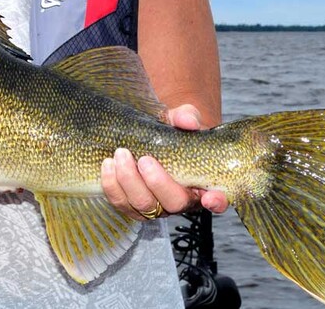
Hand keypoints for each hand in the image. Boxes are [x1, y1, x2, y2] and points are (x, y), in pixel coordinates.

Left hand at [100, 104, 228, 218]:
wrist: (145, 138)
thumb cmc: (170, 132)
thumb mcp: (180, 121)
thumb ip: (186, 117)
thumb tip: (188, 121)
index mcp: (201, 183)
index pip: (216, 200)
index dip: (216, 201)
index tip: (210, 196)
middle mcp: (180, 200)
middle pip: (173, 203)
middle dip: (158, 183)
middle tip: (144, 159)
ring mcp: (155, 207)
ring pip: (144, 206)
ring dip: (129, 182)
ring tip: (120, 155)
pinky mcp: (131, 206)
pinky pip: (121, 203)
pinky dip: (112, 185)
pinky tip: (107, 164)